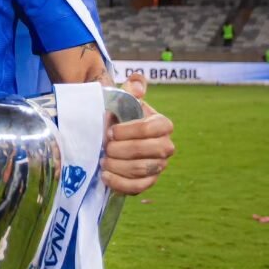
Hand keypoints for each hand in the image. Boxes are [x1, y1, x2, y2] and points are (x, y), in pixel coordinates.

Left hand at [101, 73, 174, 194]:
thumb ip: (131, 89)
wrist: (114, 136)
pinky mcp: (149, 181)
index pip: (151, 128)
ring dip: (119, 166)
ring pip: (142, 169)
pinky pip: (139, 186)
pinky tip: (106, 176)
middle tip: (105, 147)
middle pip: (148, 151)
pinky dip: (121, 183)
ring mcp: (159, 165)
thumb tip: (137, 81)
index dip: (129, 131)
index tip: (110, 131)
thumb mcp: (124, 100)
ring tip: (103, 160)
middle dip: (122, 150)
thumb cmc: (120, 116)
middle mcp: (166, 146)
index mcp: (162, 124)